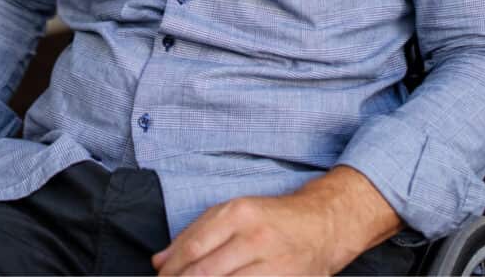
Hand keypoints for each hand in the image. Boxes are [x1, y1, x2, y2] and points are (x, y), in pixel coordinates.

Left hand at [153, 166, 401, 274]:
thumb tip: (159, 262)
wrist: (325, 224)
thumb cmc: (274, 219)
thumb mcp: (235, 212)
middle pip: (203, 273)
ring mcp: (272, 263)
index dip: (170, 270)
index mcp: (239, 214)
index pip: (191, 249)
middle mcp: (256, 237)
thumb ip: (195, 233)